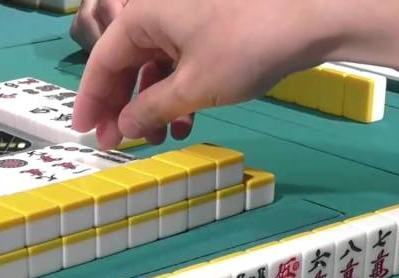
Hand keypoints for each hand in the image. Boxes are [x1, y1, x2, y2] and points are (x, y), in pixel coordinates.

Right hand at [73, 0, 344, 147]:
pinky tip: (188, 120)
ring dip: (153, 103)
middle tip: (120, 143)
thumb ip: (150, 109)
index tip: (84, 131)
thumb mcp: (193, 87)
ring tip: (160, 139)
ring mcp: (187, 14)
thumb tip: (122, 126)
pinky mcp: (213, 23)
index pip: (102, 61)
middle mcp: (159, 9)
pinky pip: (181, 59)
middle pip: (127, 62)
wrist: (314, 15)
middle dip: (123, 106)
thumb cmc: (246, 46)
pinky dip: (179, 90)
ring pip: (156, 64)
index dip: (91, 100)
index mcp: (143, 13)